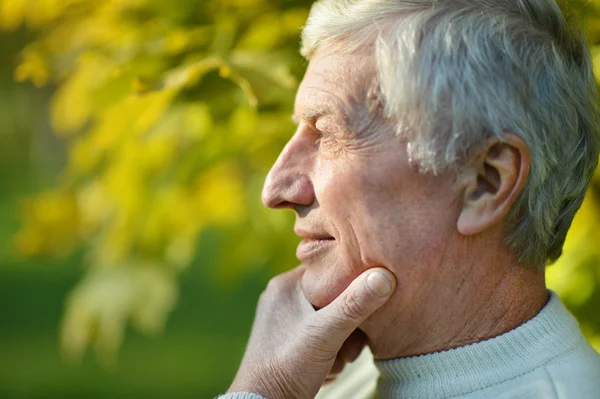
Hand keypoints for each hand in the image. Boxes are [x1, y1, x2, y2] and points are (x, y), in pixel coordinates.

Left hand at [227, 266, 395, 398]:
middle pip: (333, 297)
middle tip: (350, 348)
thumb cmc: (288, 368)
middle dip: (349, 326)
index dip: (353, 287)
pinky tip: (327, 367)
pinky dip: (329, 351)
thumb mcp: (326, 334)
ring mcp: (284, 318)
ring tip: (337, 361)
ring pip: (330, 318)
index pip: (330, 269)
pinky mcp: (288, 338)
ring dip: (341, 342)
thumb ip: (355, 304)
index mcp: (286, 284)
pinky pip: (320, 334)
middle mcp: (283, 296)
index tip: (366, 310)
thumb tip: (385, 274)